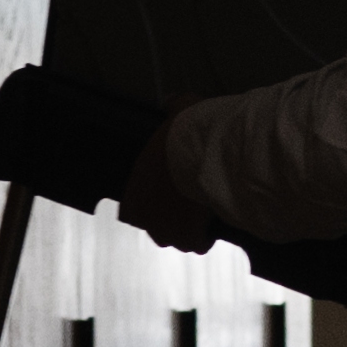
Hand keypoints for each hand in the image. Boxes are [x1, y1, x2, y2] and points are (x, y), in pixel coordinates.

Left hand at [112, 119, 221, 254]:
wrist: (204, 153)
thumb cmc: (187, 132)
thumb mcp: (178, 111)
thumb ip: (173, 109)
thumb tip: (172, 102)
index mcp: (135, 186)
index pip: (131, 211)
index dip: (150, 208)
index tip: (167, 202)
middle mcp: (144, 212)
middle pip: (155, 228)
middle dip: (170, 222)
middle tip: (188, 210)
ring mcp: (165, 228)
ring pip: (174, 239)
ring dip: (187, 232)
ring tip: (203, 219)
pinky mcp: (186, 237)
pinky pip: (196, 244)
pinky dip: (205, 238)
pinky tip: (214, 227)